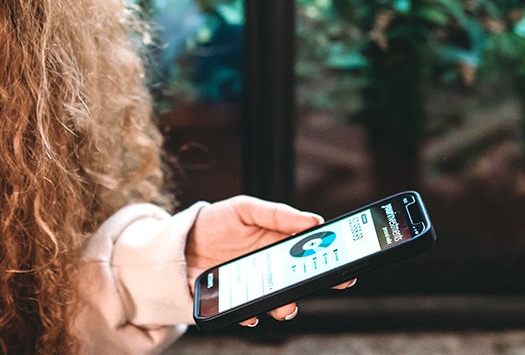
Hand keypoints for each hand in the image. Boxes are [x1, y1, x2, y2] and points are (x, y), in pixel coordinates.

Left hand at [185, 195, 355, 326]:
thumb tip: (313, 221)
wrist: (179, 242)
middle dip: (309, 287)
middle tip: (317, 286)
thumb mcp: (245, 209)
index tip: (344, 269)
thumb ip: (277, 214)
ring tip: (284, 305)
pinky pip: (246, 312)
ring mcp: (253, 287)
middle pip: (297, 282)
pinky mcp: (233, 301)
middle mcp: (270, 269)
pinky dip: (250, 315)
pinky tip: (249, 313)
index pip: (310, 255)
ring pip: (276, 301)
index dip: (329, 262)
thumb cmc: (216, 222)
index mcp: (278, 244)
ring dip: (283, 305)